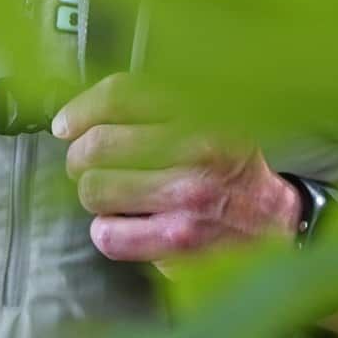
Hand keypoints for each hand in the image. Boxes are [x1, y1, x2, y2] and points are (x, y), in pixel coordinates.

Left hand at [52, 72, 301, 263]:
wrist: (271, 220)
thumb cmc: (226, 164)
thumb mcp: (206, 114)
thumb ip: (154, 105)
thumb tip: (82, 113)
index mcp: (202, 108)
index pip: (122, 95)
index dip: (82, 109)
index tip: (66, 124)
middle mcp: (198, 148)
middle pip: (98, 145)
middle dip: (81, 157)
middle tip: (87, 164)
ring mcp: (188, 196)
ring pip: (96, 190)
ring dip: (93, 194)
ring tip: (110, 194)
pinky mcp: (180, 241)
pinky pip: (108, 235)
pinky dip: (106, 231)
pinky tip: (123, 225)